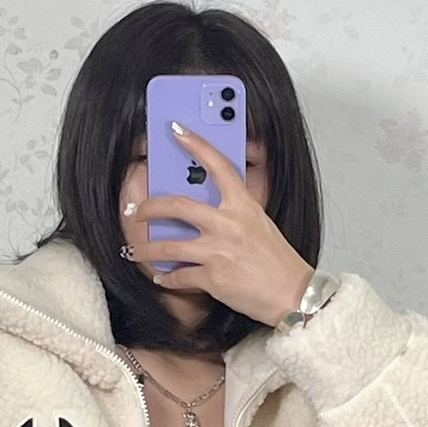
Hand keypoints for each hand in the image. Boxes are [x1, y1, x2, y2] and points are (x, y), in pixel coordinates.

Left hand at [121, 125, 313, 325]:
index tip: (177, 131)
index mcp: (243, 206)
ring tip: (135, 251)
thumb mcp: (260, 224)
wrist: (292, 295)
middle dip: (150, 208)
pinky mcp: (213, 278)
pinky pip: (179, 276)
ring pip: (169, 247)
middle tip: (139, 212)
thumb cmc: (279, 262)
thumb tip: (205, 210)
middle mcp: (228, 225)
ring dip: (146, 250)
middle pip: (177, 206)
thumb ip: (234, 213)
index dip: (196, 144)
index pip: (218, 166)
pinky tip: (161, 278)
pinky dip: (166, 278)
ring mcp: (218, 251)